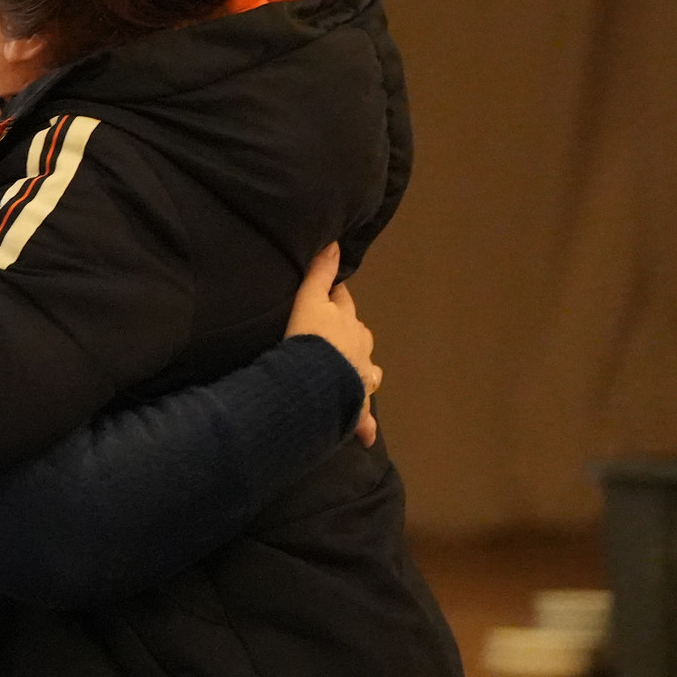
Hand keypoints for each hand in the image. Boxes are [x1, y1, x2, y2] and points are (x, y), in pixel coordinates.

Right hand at [286, 243, 383, 445]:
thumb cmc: (310, 338)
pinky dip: (364, 423)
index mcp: (348, 323)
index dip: (335, 296)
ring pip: (366, 371)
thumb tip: (333, 242)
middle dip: (351, 334)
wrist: (318, 380)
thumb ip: (319, 274)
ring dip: (360, 372)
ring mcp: (360, 378)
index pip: (342, 302)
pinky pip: (361, 414)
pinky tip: (366, 435)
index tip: (329, 294)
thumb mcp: (310, 302)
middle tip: (336, 335)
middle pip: (358, 334)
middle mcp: (360, 349)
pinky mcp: (356, 404)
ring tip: (353, 376)